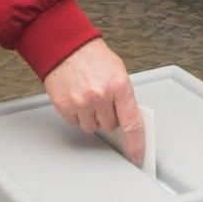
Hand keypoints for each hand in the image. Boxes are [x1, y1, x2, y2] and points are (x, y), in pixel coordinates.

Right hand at [43, 38, 143, 165]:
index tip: (137, 156)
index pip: (132, 123)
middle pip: (110, 126)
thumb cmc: (92, 56)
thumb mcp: (118, 71)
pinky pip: (75, 123)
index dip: (136, 143)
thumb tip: (129, 118)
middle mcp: (101, 96)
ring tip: (89, 97)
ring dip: (92, 117)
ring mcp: (82, 103)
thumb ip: (123, 95)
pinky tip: (77, 97)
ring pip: (92, 127)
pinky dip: (77, 114)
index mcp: (119, 86)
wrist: (65, 46)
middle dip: (109, 117)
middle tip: (103, 101)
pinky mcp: (65, 106)